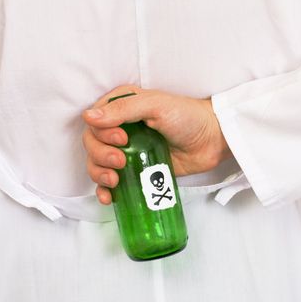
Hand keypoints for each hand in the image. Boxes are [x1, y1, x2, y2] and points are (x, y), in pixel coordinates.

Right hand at [81, 84, 232, 204]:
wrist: (212, 140)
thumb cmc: (187, 116)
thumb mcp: (156, 105)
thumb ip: (124, 109)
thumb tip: (89, 116)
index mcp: (122, 106)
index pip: (94, 121)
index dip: (100, 133)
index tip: (121, 138)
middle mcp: (120, 127)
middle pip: (92, 144)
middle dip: (100, 155)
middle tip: (120, 160)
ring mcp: (127, 151)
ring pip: (97, 164)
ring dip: (99, 174)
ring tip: (115, 180)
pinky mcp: (135, 170)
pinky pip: (110, 182)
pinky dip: (104, 190)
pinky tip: (108, 196)